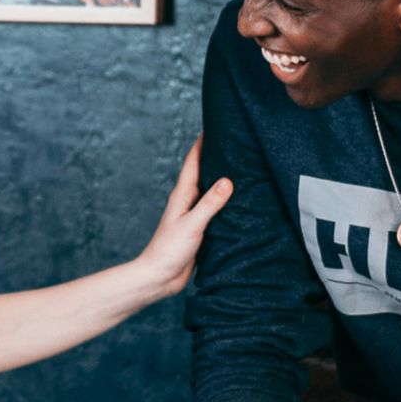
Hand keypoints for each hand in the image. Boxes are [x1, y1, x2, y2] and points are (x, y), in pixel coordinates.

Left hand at [136, 137, 232, 299]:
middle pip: (203, 172)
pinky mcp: (200, 229)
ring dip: (222, 178)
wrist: (160, 277)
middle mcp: (187, 201)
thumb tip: (228, 181)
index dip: (202, 142)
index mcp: (182, 195)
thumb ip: (210, 204)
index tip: (214, 124)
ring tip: (241, 165)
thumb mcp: (192, 224)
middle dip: (216, 156)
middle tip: (234, 140)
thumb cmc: (169, 250)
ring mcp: (194, 215)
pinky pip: (215, 209)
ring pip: (210, 191)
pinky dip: (225, 201)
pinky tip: (238, 201)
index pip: (193, 162)